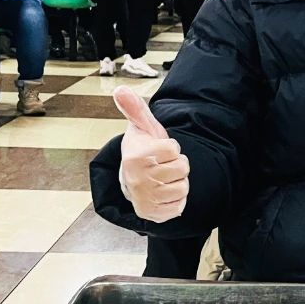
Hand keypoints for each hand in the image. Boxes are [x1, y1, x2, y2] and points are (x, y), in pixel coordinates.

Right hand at [114, 86, 189, 222]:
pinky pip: (180, 205)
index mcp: (136, 157)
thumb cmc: (143, 149)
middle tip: (163, 165)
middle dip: (177, 164)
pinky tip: (164, 193)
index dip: (171, 148)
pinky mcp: (153, 214)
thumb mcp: (141, 128)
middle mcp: (138, 179)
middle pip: (183, 168)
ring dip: (178, 182)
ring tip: (164, 178)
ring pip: (184, 187)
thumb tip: (120, 89)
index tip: (159, 150)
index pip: (174, 148)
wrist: (132, 179)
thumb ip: (135, 108)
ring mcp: (145, 199)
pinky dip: (177, 199)